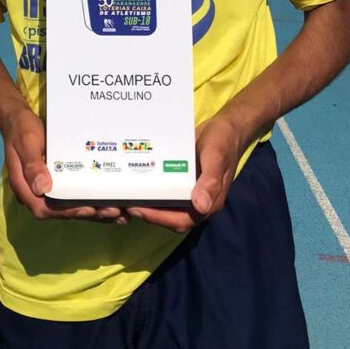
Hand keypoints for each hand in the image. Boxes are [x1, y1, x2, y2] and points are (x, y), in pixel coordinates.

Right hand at [2, 106, 125, 221]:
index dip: (67, 212)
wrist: (19, 119)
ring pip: (70, 206)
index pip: (45, 208)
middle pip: (62, 211)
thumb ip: (32, 165)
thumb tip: (42, 188)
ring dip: (93, 211)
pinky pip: (73, 195)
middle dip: (87, 213)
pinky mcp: (57, 182)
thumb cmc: (22, 129)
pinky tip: (108, 201)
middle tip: (113, 212)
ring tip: (118, 212)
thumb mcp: (26, 143)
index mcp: (24, 187)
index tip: (88, 209)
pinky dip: (89, 200)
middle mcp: (36, 193)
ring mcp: (47, 189)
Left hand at [126, 113, 245, 232]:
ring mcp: (189, 191)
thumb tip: (201, 207)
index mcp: (209, 202)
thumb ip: (210, 181)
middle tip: (124, 203)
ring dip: (149, 203)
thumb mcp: (216, 158)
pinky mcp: (182, 181)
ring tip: (127, 195)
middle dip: (148, 213)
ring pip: (167, 206)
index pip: (181, 220)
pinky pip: (167, 190)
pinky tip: (138, 181)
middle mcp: (197, 202)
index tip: (137, 209)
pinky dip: (154, 189)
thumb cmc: (222, 143)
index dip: (158, 218)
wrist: (224, 128)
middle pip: (170, 217)